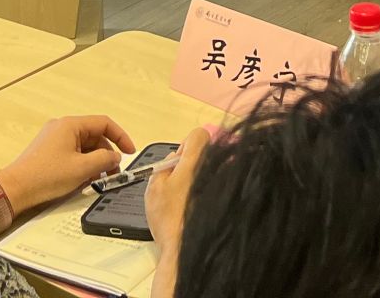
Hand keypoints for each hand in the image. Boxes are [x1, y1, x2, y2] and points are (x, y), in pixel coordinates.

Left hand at [0, 115, 135, 215]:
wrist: (15, 190)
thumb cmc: (46, 176)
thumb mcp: (81, 169)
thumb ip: (104, 160)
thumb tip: (115, 157)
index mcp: (70, 125)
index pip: (103, 123)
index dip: (120, 136)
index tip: (130, 152)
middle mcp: (62, 127)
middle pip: (94, 136)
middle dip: (106, 154)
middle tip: (113, 173)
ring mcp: (54, 139)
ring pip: (84, 146)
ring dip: (94, 161)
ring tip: (98, 180)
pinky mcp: (48, 152)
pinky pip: (73, 153)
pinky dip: (82, 164)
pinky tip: (84, 180)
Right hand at [146, 127, 209, 258]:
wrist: (185, 246)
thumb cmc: (168, 218)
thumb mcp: (154, 188)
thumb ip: (164, 166)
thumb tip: (174, 158)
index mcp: (194, 162)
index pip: (199, 134)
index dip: (186, 144)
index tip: (179, 160)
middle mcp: (212, 168)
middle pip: (205, 151)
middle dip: (192, 162)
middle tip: (179, 181)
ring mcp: (220, 183)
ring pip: (212, 169)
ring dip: (200, 177)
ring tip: (187, 197)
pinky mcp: (225, 196)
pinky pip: (217, 185)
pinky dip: (208, 191)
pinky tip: (196, 207)